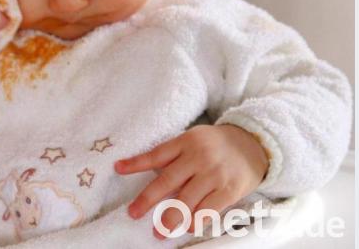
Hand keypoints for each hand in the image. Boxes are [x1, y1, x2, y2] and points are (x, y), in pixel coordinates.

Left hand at [115, 124, 269, 238]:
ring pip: (187, 199)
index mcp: (186, 142)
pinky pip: (210, 208)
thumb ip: (174, 154)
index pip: (157, 154)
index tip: (118, 168)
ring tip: (159, 231)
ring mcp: (215, 174)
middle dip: (148, 199)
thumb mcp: (193, 139)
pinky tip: (187, 227)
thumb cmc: (215, 145)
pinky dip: (197, 220)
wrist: (253, 144)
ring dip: (171, 217)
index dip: (136, 162)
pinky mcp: (230, 189)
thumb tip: (147, 173)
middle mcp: (199, 157)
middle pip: (168, 180)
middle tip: (134, 213)